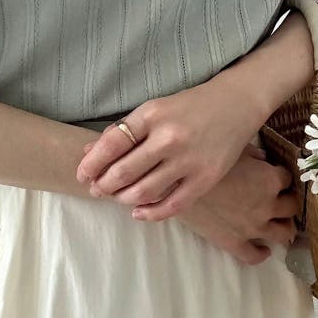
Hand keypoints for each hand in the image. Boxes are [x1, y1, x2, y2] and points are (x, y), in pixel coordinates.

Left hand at [75, 80, 269, 221]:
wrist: (236, 104)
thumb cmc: (189, 105)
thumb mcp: (154, 109)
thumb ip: (123, 130)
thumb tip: (87, 152)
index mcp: (152, 115)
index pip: (111, 145)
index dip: (91, 164)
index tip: (82, 175)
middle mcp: (169, 138)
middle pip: (123, 172)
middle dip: (103, 185)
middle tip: (96, 190)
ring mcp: (188, 160)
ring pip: (144, 192)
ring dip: (123, 199)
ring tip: (118, 197)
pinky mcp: (206, 179)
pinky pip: (171, 206)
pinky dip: (150, 213)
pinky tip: (138, 212)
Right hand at [170, 143, 299, 264]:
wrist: (174, 183)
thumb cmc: (202, 158)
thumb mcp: (231, 148)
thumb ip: (252, 154)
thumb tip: (261, 159)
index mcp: (269, 179)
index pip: (287, 178)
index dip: (280, 175)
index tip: (272, 173)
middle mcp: (267, 205)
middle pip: (291, 207)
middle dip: (286, 200)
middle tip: (277, 197)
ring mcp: (253, 227)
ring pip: (283, 233)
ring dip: (283, 226)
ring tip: (277, 222)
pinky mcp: (234, 243)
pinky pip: (254, 256)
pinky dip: (262, 253)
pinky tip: (263, 249)